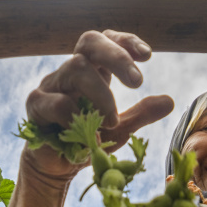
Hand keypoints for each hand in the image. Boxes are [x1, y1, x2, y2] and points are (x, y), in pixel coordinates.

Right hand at [22, 29, 173, 184]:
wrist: (56, 167)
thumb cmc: (86, 140)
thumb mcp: (120, 128)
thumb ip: (141, 113)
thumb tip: (170, 101)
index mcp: (92, 70)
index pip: (105, 40)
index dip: (125, 41)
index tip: (148, 55)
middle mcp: (71, 70)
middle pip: (90, 41)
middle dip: (117, 57)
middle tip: (138, 82)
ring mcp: (51, 84)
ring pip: (77, 68)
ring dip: (102, 95)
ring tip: (112, 121)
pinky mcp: (36, 105)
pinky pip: (59, 102)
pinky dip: (78, 118)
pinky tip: (89, 137)